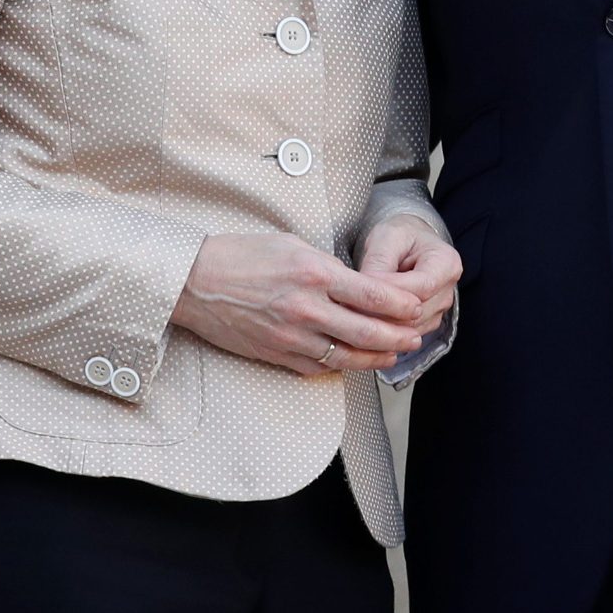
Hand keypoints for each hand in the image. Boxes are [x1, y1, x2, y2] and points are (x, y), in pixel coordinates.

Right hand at [171, 232, 438, 374]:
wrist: (195, 282)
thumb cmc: (243, 256)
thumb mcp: (293, 245)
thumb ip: (329, 267)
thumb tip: (357, 284)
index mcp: (315, 274)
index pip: (373, 295)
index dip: (402, 305)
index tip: (417, 307)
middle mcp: (308, 308)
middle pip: (368, 331)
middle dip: (399, 336)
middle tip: (416, 336)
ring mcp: (292, 336)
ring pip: (347, 356)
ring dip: (377, 357)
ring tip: (395, 353)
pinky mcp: (277, 354)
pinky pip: (318, 367)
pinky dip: (342, 366)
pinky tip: (357, 362)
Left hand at [357, 213, 462, 338]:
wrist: (407, 242)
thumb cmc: (398, 236)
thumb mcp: (386, 238)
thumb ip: (378, 265)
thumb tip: (363, 295)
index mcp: (446, 263)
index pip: (422, 287)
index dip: (391, 293)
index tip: (360, 290)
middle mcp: (448, 289)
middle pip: (417, 313)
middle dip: (382, 314)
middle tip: (348, 309)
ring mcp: (440, 308)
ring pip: (410, 329)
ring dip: (381, 326)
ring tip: (352, 316)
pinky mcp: (428, 321)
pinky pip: (406, 335)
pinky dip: (384, 332)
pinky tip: (364, 322)